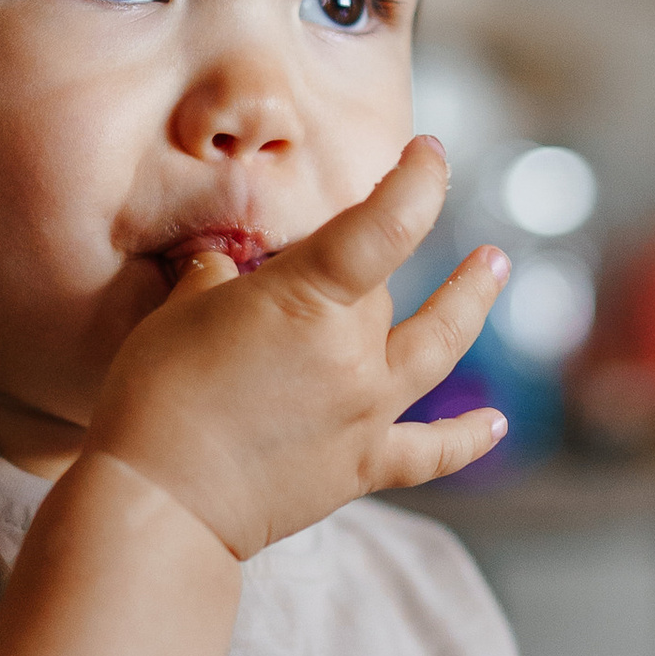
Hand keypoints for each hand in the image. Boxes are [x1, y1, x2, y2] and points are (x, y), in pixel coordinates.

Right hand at [88, 135, 507, 558]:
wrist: (161, 503)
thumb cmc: (156, 397)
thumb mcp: (178, 312)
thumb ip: (218, 281)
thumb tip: (229, 270)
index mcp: (309, 301)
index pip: (387, 225)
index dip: (418, 182)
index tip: (431, 151)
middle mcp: (353, 353)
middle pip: (383, 290)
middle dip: (359, 270)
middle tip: (324, 260)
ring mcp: (366, 413)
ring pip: (438, 348)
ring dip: (471, 302)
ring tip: (496, 265)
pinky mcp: (360, 467)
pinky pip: (431, 451)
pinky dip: (467, 436)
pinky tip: (498, 422)